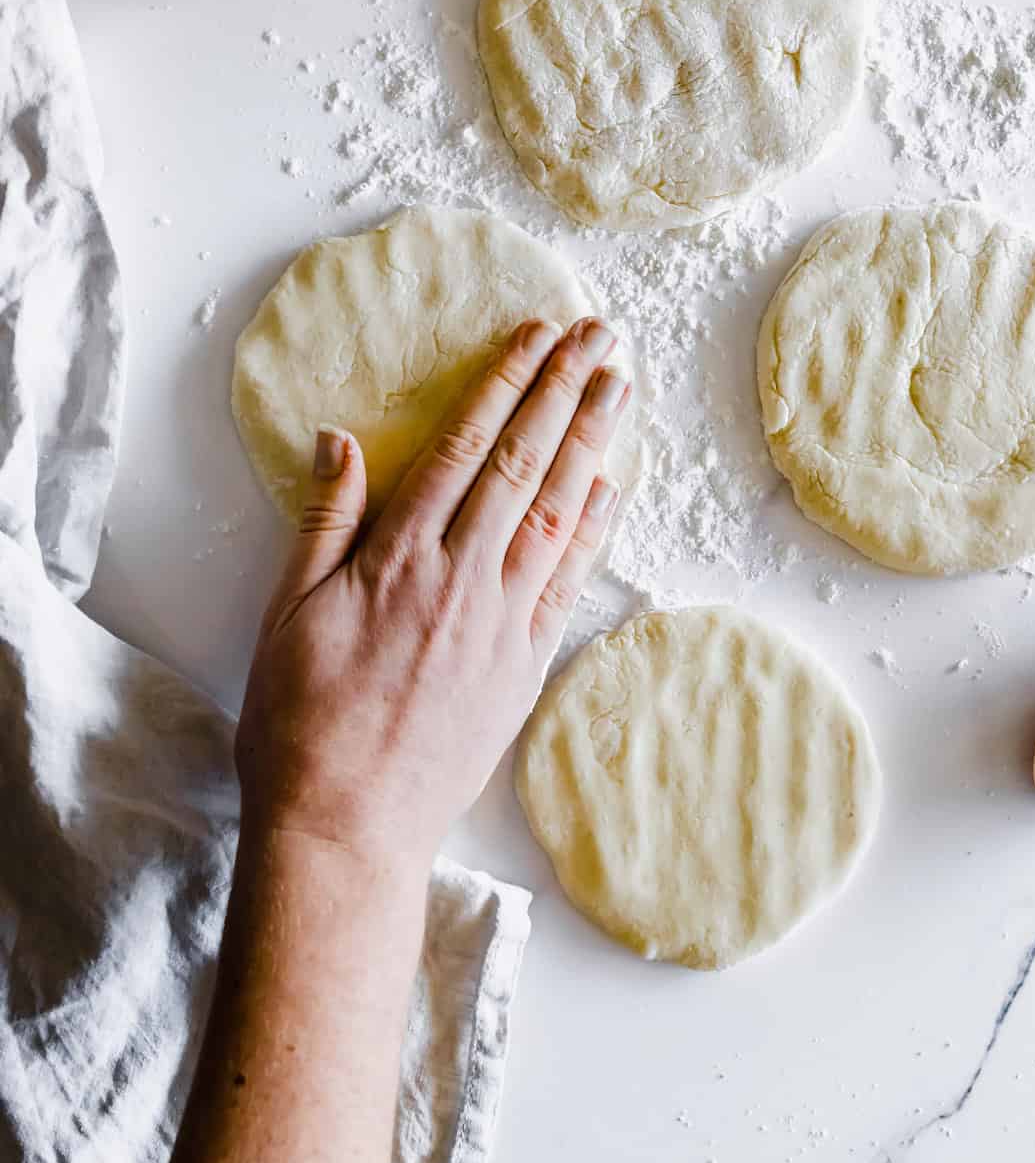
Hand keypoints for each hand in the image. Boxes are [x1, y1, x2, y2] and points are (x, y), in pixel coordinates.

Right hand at [235, 316, 630, 869]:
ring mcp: (504, 625)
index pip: (464, 448)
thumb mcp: (287, 613)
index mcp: (400, 559)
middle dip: (565, 392)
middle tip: (599, 335)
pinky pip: (569, 582)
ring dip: (593, 444)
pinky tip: (612, 487)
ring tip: (619, 388)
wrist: (346, 827)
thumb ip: (324, 520)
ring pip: (558, 514)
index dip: (504, 383)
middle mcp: (463, 581)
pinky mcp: (525, 668)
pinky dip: (593, 529)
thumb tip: (338, 438)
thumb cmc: (299, 721)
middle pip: (524, 466)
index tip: (536, 335)